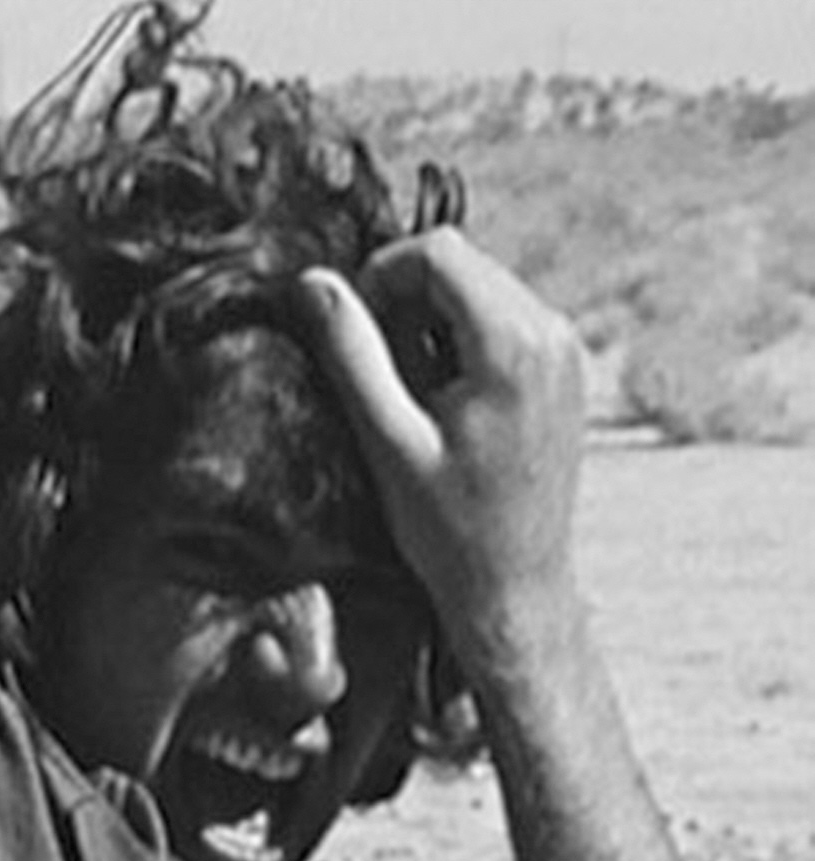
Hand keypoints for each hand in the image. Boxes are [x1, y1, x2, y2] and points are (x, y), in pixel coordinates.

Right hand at [300, 229, 585, 663]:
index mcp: (514, 345)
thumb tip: (313, 282)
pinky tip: (441, 407)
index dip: (380, 276)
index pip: (438, 252)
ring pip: (481, 290)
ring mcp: (566, 352)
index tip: (352, 330)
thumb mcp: (387, 440)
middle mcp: (553, 334)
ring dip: (431, 324)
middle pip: (463, 264)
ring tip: (410, 398)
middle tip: (377, 373)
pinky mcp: (564, 372)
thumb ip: (351, 353)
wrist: (514, 588)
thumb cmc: (449, 530)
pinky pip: (503, 323)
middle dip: (406, 300)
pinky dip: (460, 344)